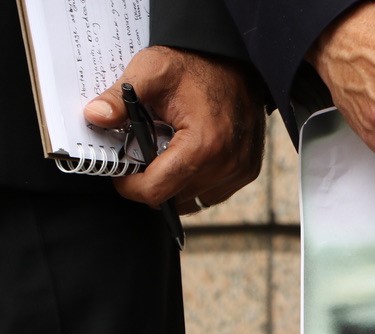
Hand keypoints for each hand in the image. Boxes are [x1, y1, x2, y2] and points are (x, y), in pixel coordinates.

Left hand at [84, 46, 265, 214]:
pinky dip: (196, 182)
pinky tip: (189, 157)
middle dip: (153, 181)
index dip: (130, 186)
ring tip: (168, 155)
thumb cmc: (195, 65)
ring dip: (175, 185)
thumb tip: (94, 116)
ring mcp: (240, 171)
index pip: (157, 191)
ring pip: (194, 200)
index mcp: (204, 145)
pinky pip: (213, 193)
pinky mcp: (248, 171)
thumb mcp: (151, 72)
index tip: (122, 173)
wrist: (235, 60)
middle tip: (144, 155)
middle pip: (174, 198)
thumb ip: (120, 98)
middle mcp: (227, 164)